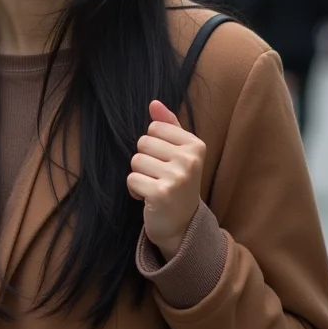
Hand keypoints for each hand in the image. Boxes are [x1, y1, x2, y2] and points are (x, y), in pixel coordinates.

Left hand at [127, 101, 205, 259]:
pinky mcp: (161, 193)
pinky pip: (132, 179)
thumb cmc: (177, 182)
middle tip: (159, 177)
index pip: (154, 126)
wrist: (182, 226)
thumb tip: (154, 103)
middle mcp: (190, 160)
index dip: (154, 145)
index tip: (166, 162)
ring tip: (155, 187)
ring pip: (136, 160)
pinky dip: (134, 190)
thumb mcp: (178, 152)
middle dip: (145, 160)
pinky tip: (148, 199)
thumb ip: (168, 125)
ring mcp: (177, 177)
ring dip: (140, 175)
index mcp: (195, 145)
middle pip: (143, 142)